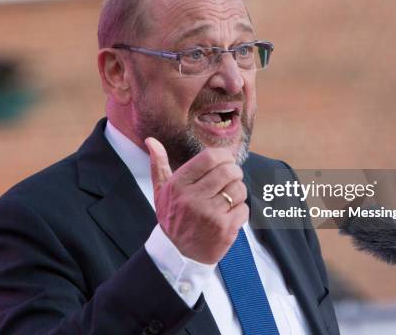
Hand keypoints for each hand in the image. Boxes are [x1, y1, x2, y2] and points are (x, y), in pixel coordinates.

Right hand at [145, 137, 248, 263]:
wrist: (177, 255)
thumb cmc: (172, 218)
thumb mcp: (161, 191)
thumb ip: (159, 164)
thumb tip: (151, 140)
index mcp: (179, 185)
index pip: (210, 158)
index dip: (224, 156)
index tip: (226, 161)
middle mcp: (193, 199)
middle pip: (229, 171)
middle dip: (234, 172)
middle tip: (230, 178)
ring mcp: (210, 215)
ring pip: (239, 189)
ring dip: (238, 191)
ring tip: (228, 198)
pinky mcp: (225, 230)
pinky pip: (244, 209)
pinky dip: (240, 211)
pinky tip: (228, 215)